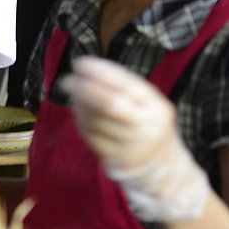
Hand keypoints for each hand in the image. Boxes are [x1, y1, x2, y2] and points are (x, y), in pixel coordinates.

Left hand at [60, 56, 208, 222]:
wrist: (161, 164)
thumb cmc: (146, 123)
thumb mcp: (147, 103)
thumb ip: (122, 87)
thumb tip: (86, 68)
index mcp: (157, 108)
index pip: (127, 85)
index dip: (100, 72)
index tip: (80, 63)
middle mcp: (148, 128)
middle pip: (110, 104)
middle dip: (85, 89)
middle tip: (66, 81)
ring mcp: (132, 147)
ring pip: (95, 120)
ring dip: (79, 106)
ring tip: (75, 97)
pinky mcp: (117, 160)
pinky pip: (90, 137)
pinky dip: (80, 122)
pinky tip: (79, 114)